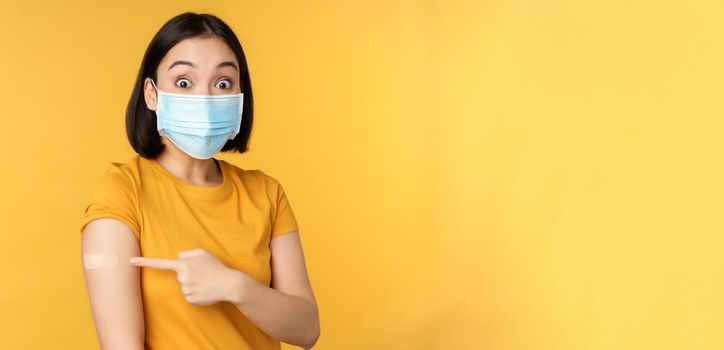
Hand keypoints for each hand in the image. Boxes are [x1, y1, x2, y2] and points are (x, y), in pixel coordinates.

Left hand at [129, 248, 243, 305]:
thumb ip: (188, 253)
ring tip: (206, 282)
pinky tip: (205, 290)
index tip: (130, 260)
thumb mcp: (204, 253)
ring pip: (184, 286)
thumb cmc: (217, 268)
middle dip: (189, 274)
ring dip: (193, 284)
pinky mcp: (190, 299)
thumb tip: (178, 257)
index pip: (161, 263)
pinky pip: (189, 295)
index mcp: (184, 264)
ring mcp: (185, 289)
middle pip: (179, 275)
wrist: (229, 284)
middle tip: (203, 274)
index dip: (144, 262)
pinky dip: (196, 293)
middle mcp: (182, 277)